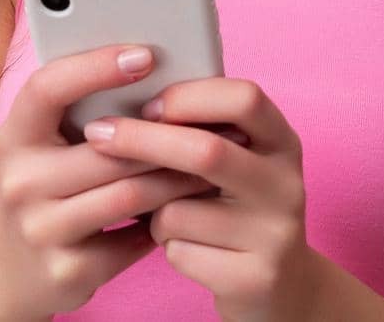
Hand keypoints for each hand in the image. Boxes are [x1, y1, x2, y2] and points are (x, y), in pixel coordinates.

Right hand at [0, 44, 220, 319]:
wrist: (13, 272)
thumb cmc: (46, 189)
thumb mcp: (45, 148)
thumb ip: (81, 115)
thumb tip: (152, 69)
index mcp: (15, 137)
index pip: (47, 88)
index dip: (94, 67)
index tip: (145, 56)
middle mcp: (20, 182)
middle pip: (107, 147)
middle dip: (167, 135)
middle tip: (215, 122)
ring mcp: (41, 230)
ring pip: (129, 193)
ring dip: (178, 177)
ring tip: (214, 162)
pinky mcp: (68, 270)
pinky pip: (135, 238)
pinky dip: (168, 220)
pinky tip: (192, 207)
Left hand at [79, 78, 323, 321]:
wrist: (281, 286)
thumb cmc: (237, 209)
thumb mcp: (236, 162)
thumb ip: (201, 132)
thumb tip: (124, 102)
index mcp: (282, 142)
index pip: (243, 98)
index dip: (189, 96)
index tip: (147, 106)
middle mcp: (286, 184)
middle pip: (206, 151)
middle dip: (142, 139)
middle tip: (97, 134)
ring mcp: (274, 234)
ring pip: (179, 210)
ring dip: (152, 211)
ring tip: (166, 214)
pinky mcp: (254, 278)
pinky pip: (179, 252)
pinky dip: (165, 246)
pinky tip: (184, 248)